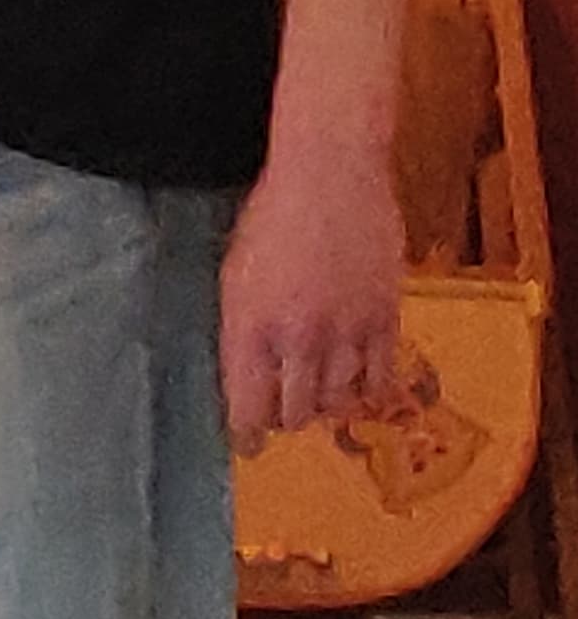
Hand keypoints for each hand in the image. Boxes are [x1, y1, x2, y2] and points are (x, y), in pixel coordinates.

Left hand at [220, 142, 407, 447]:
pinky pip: (380, 378)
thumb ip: (242, 330)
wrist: (329, 174)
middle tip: (284, 417)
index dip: (246, 435)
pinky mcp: (384, 318)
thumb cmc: (273, 215)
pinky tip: (361, 391)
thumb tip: (247, 376)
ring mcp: (345, 331)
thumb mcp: (235, 275)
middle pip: (294, 414)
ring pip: (337, 402)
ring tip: (319, 398)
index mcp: (249, 328)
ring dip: (326, 406)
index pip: (246, 408)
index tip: (247, 444)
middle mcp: (296, 339)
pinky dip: (369, 391)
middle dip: (286, 421)